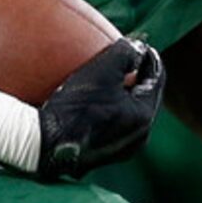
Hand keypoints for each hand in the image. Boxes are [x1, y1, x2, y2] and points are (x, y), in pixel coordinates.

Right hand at [36, 37, 163, 179]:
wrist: (45, 144)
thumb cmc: (77, 106)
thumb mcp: (103, 69)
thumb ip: (126, 52)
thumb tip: (137, 47)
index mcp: (144, 117)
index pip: (156, 79)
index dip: (148, 58)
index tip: (137, 45)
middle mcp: (137, 139)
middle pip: (141, 99)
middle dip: (134, 79)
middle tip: (121, 62)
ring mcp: (119, 151)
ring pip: (125, 115)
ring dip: (117, 97)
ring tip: (103, 82)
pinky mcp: (99, 157)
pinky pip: (108, 128)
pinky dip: (103, 112)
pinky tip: (85, 103)